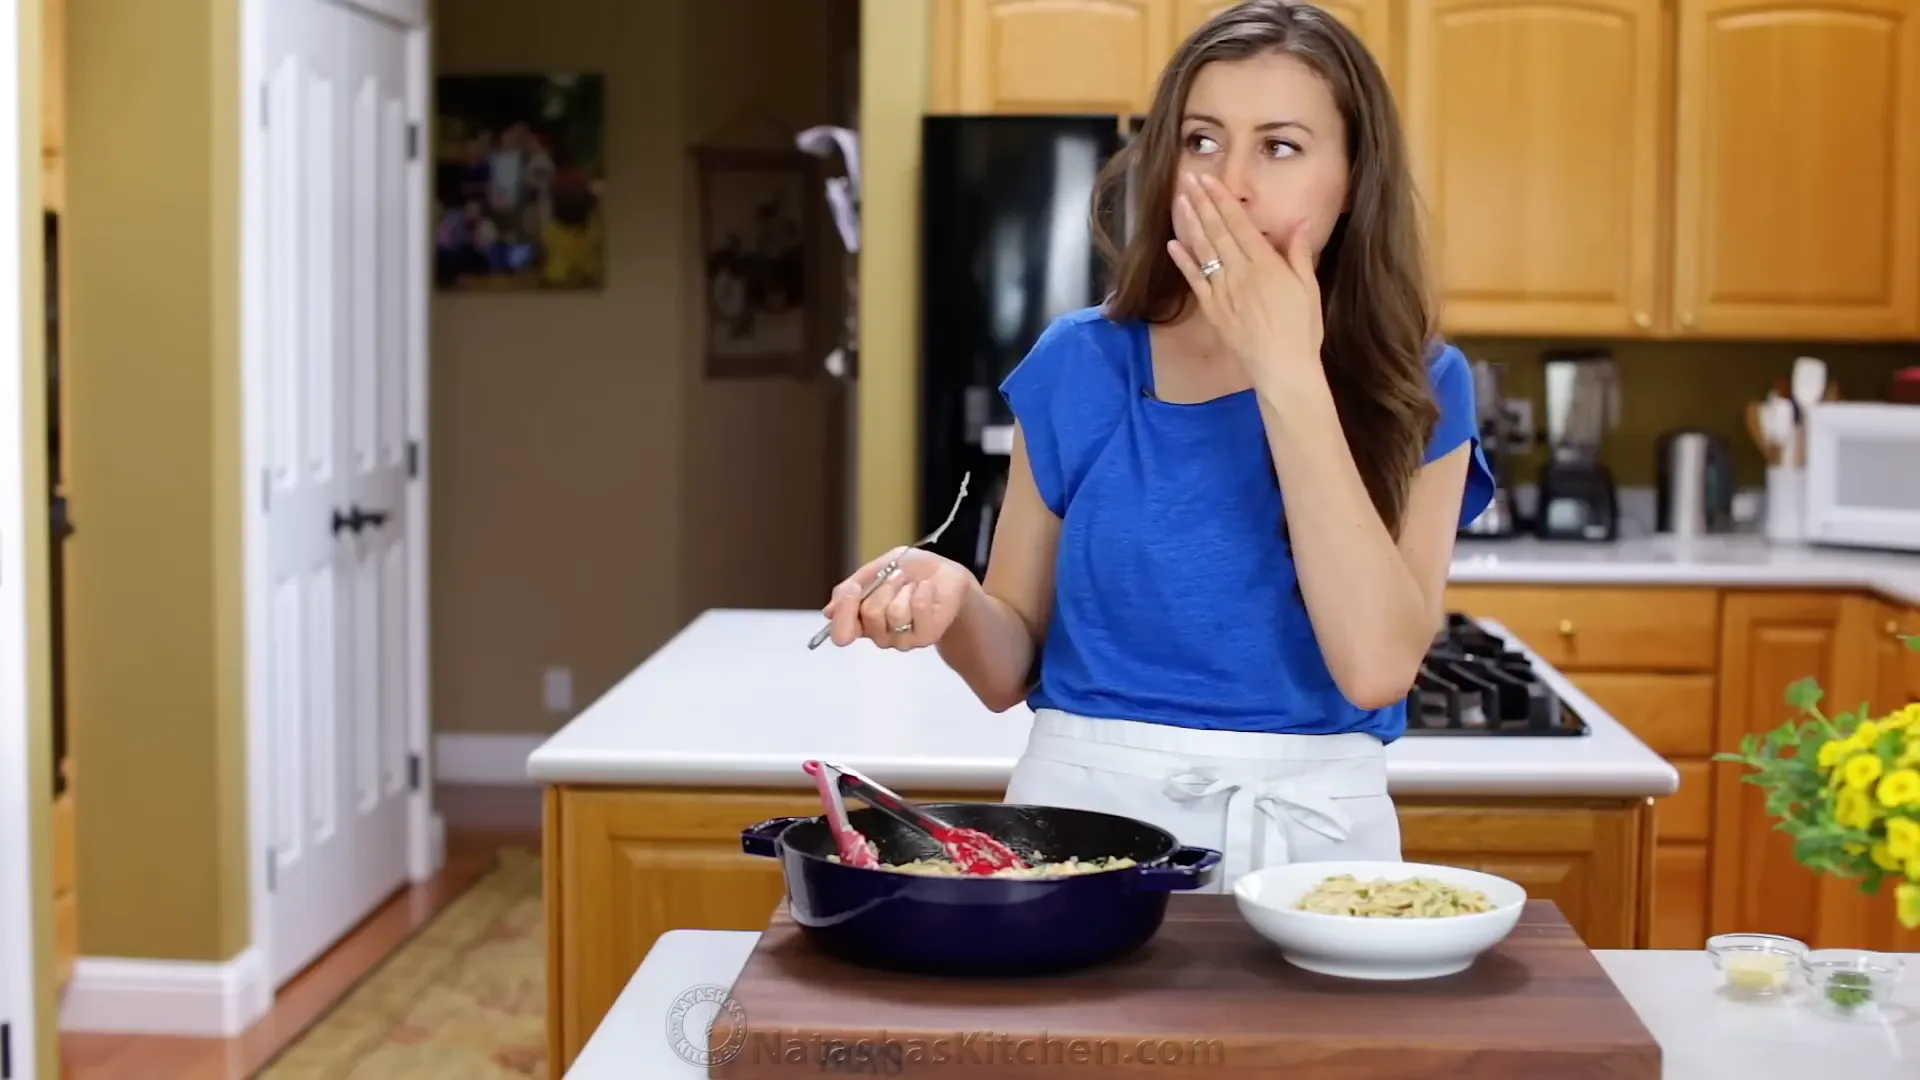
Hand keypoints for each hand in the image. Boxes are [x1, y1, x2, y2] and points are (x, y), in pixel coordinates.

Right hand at [822, 547, 979, 650]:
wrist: (943, 576)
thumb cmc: (908, 573)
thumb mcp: (873, 571)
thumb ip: (849, 591)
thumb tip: (828, 612)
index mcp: (862, 621)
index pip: (842, 633)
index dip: (844, 612)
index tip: (852, 590)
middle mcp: (880, 635)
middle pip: (869, 614)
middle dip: (883, 587)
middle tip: (895, 577)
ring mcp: (903, 639)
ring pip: (893, 613)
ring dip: (904, 588)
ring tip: (912, 584)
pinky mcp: (926, 635)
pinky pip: (917, 608)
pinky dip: (922, 590)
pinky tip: (926, 589)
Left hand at [1166, 172, 1322, 391]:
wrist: (1282, 367)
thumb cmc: (1301, 329)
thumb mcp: (1308, 288)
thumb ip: (1299, 253)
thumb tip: (1300, 222)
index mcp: (1265, 263)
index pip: (1238, 223)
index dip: (1221, 199)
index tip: (1209, 179)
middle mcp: (1240, 272)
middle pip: (1216, 231)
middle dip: (1201, 203)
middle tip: (1187, 180)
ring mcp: (1222, 291)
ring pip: (1202, 250)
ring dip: (1189, 224)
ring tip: (1180, 201)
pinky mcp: (1213, 310)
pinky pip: (1194, 280)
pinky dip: (1183, 261)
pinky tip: (1172, 244)